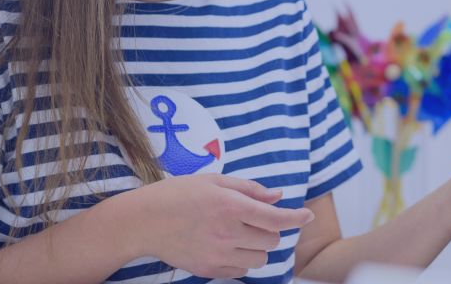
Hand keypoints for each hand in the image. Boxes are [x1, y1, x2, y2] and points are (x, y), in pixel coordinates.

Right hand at [125, 174, 313, 279]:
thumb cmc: (178, 195)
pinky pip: (242, 270)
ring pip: (260, 258)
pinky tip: (226, 245)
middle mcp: (227, 233)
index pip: (276, 218)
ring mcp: (218, 255)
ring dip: (257, 246)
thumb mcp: (214, 181)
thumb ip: (250, 189)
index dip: (297, 217)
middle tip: (252, 218)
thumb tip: (279, 196)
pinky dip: (242, 259)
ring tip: (237, 232)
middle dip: (270, 229)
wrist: (142, 222)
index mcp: (230, 206)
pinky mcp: (208, 270)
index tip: (308, 216)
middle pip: (272, 239)